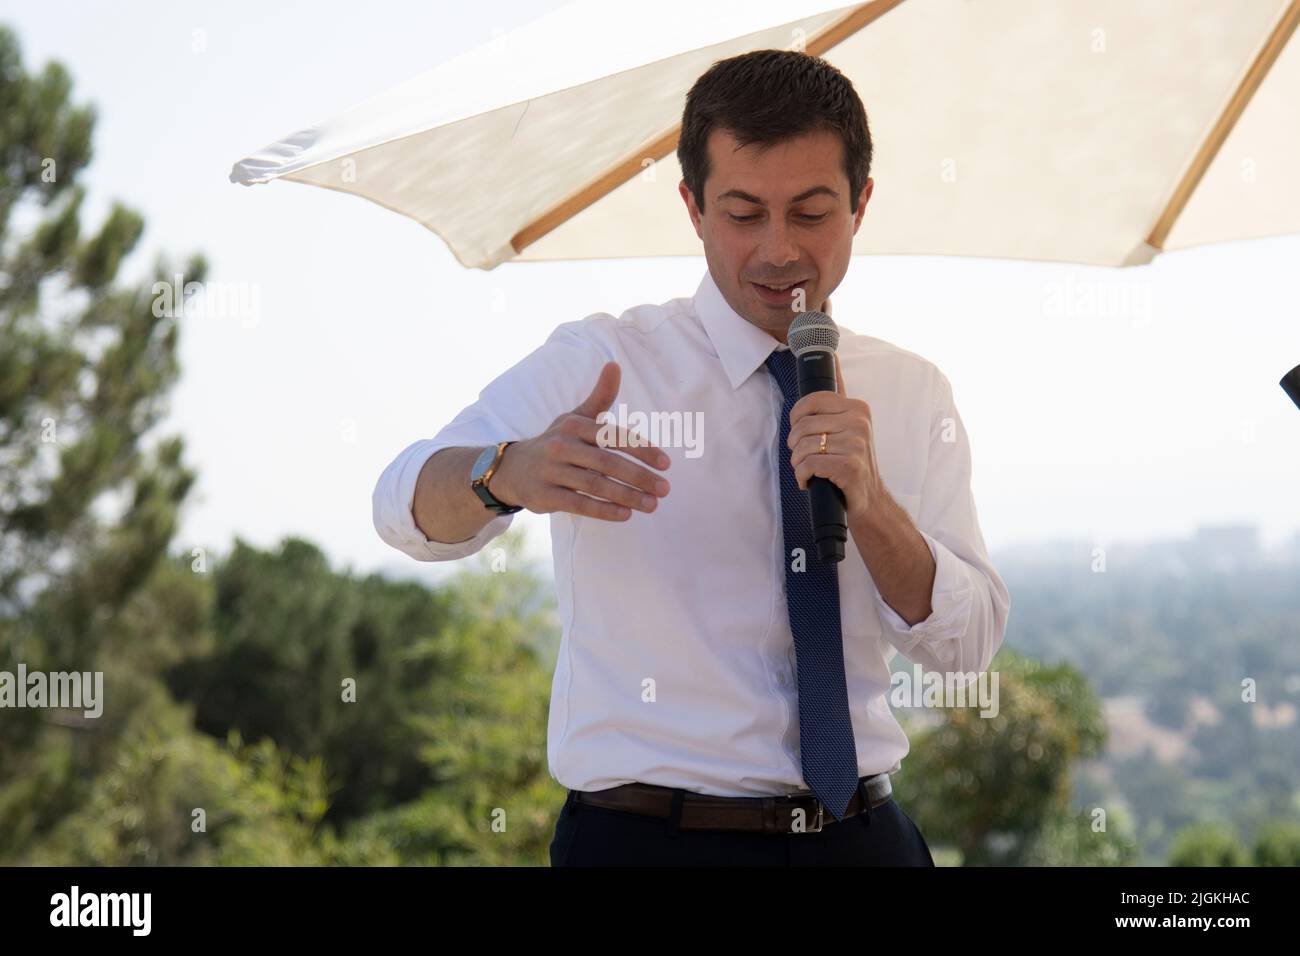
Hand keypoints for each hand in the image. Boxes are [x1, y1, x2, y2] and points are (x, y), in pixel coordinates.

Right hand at [491, 361, 670, 520]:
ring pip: (595, 485)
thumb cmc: (557, 442)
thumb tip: (614, 365)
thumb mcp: (575, 417)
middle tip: (665, 489)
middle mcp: (561, 446)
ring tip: (652, 505)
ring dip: (627, 496)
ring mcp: (551, 471)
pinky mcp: (545, 496)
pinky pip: (579, 504)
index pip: (613, 436)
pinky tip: (625, 515)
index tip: (666, 464)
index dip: (641, 449)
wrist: (512, 469)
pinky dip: (603, 511)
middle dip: (639, 476)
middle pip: (607, 462)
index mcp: (574, 425)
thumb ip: (600, 396)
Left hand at [786, 351, 883, 522]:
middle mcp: (859, 422)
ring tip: (808, 471)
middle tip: (804, 457)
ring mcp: (856, 444)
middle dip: (795, 445)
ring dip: (798, 464)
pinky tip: (811, 482)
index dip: (796, 418)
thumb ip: (838, 396)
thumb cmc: (852, 462)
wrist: (871, 499)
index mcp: (857, 408)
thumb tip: (833, 356)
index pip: (811, 400)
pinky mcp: (850, 466)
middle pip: (802, 426)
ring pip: (802, 447)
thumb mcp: (849, 425)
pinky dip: (803, 477)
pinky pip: (809, 464)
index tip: (799, 432)